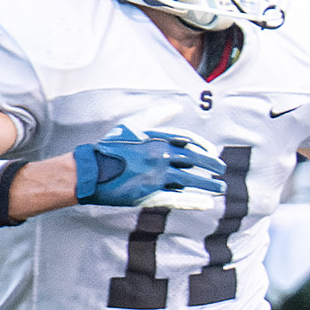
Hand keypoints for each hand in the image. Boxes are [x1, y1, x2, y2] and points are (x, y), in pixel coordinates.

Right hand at [72, 126, 224, 210]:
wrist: (88, 171)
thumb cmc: (110, 147)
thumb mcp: (131, 126)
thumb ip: (155, 116)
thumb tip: (176, 106)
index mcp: (156, 140)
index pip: (190, 142)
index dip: (204, 148)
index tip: (212, 152)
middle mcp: (159, 157)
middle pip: (194, 161)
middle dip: (212, 166)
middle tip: (221, 170)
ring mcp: (155, 177)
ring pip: (190, 181)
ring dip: (208, 185)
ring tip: (220, 188)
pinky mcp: (149, 194)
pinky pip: (178, 198)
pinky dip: (194, 201)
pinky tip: (207, 203)